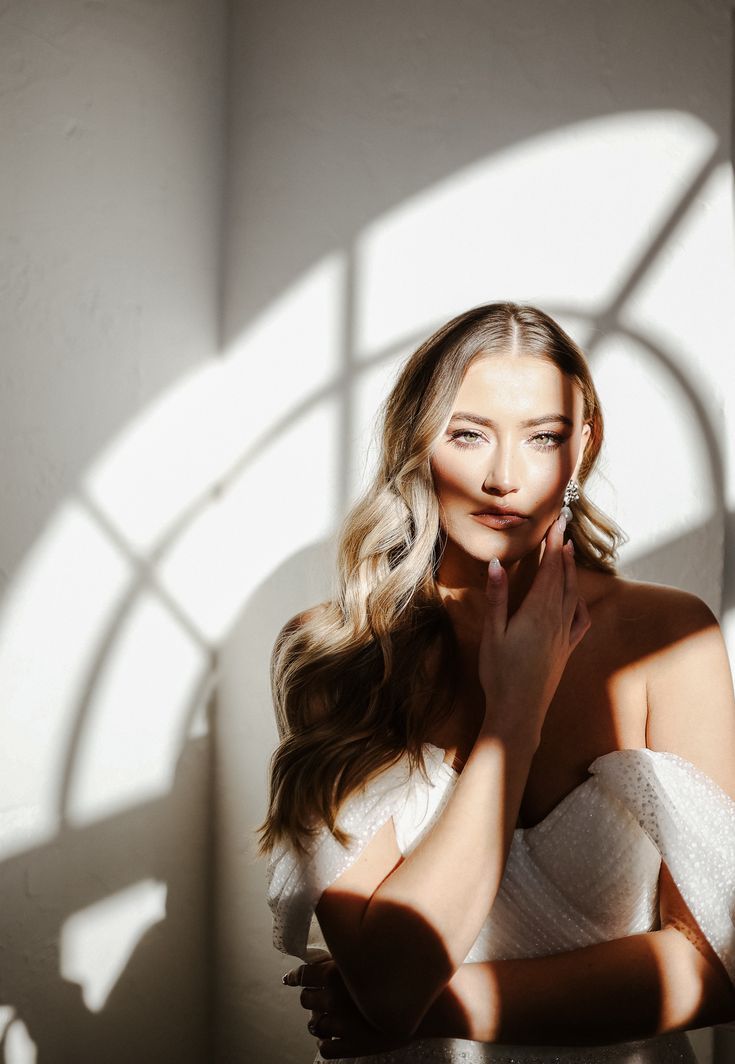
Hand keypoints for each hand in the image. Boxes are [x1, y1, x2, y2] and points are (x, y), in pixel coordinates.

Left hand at [283, 959, 411, 1058]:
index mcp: (335, 974)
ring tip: (326, 1016)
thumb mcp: (368, 956)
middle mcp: (334, 999)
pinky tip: (332, 1035)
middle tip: (316, 995)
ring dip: (317, 1020)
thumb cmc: (400, 973)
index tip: (291, 979)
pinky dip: (325, 1041)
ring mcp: (341, 1024)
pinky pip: (325, 1048)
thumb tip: (324, 956)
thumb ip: (345, 957)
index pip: (302, 975)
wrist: (427, 1003)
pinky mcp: (352, 1045)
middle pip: (306, 999)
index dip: (295, 977)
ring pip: (314, 1024)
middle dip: (310, 997)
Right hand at [478, 515, 590, 743]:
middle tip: (563, 527)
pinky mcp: (566, 650)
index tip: (556, 523)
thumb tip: (496, 564)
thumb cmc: (500, 674)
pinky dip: (579, 602)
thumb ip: (497, 598)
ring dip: (571, 572)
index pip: (549, 570)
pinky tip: (577, 599)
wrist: (520, 712)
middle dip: (563, 551)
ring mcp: (564, 635)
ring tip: (569, 552)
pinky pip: (579, 620)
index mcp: (538, 612)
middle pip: (563, 577)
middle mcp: (557, 620)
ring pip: (573, 595)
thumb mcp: (493, 633)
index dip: (553, 545)